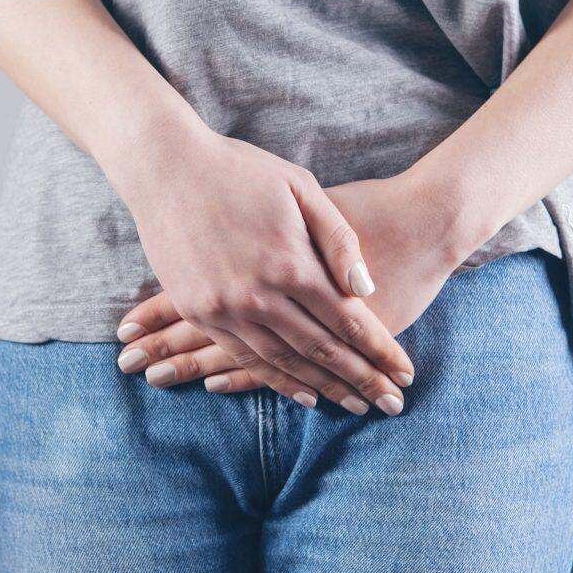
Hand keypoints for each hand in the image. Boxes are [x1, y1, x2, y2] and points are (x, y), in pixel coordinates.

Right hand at [116, 167, 493, 401]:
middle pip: (322, 349)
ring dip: (324, 387)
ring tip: (355, 405)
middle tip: (391, 404)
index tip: (405, 373)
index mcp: (290, 262)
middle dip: (362, 380)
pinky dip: (278, 380)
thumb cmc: (242, 170)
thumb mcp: (301, 188)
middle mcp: (259, 295)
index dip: (379, 351)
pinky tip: (305, 394)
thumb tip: (366, 290)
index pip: (348, 320)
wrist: (167, 166)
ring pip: (285, 362)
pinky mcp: (199, 312)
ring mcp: (225, 308)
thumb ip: (338, 241)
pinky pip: (245, 358)